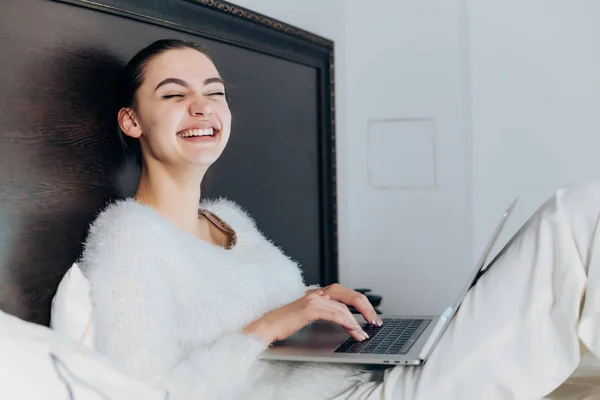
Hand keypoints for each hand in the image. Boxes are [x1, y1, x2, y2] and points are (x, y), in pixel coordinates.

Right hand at [243, 292, 369, 343]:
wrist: (265, 327)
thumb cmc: (284, 324)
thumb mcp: (307, 317)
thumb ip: (324, 314)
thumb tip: (347, 322)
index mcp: (317, 293)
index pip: (344, 294)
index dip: (361, 304)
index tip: (371, 317)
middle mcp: (316, 293)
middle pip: (348, 294)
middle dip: (365, 307)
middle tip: (375, 321)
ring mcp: (312, 298)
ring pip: (343, 305)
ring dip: (357, 321)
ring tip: (364, 333)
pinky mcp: (309, 308)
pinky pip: (334, 313)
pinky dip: (347, 322)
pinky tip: (353, 330)